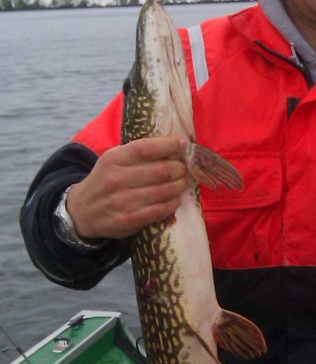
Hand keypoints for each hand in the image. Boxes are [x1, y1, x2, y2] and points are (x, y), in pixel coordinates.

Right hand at [67, 136, 188, 239]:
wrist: (82, 211)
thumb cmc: (105, 180)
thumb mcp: (113, 160)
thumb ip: (137, 153)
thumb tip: (173, 145)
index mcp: (113, 160)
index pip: (145, 148)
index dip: (168, 145)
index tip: (182, 144)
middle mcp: (116, 179)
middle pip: (160, 170)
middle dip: (179, 168)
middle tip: (184, 168)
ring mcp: (122, 201)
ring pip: (163, 191)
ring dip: (179, 186)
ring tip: (183, 183)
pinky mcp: (128, 220)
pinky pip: (159, 210)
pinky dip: (173, 203)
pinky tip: (175, 199)